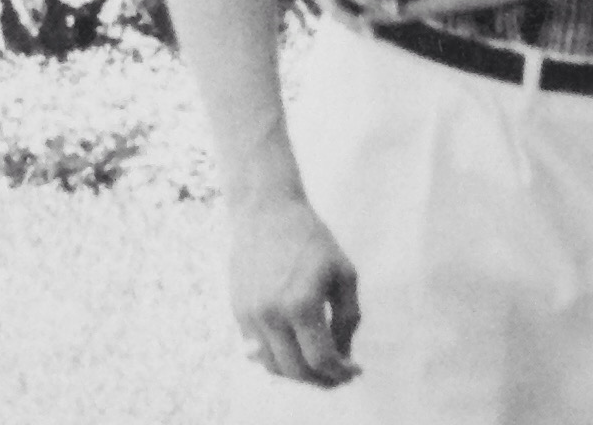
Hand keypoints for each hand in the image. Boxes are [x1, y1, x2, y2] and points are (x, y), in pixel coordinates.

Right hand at [229, 191, 360, 387]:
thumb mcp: (343, 271)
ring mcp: (251, 317)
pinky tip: (295, 348)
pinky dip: (279, 358)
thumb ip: (348, 316)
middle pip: (296, 372)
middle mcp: (272, 316)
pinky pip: (259, 351)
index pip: (321, 359)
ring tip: (318, 364)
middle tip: (337, 375)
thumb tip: (344, 354)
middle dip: (320, 381)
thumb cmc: (311, 238)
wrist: (266, 211)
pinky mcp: (239, 313)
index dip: (340, 373)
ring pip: (274, 367)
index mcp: (302, 304)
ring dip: (298, 374)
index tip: (353, 371)